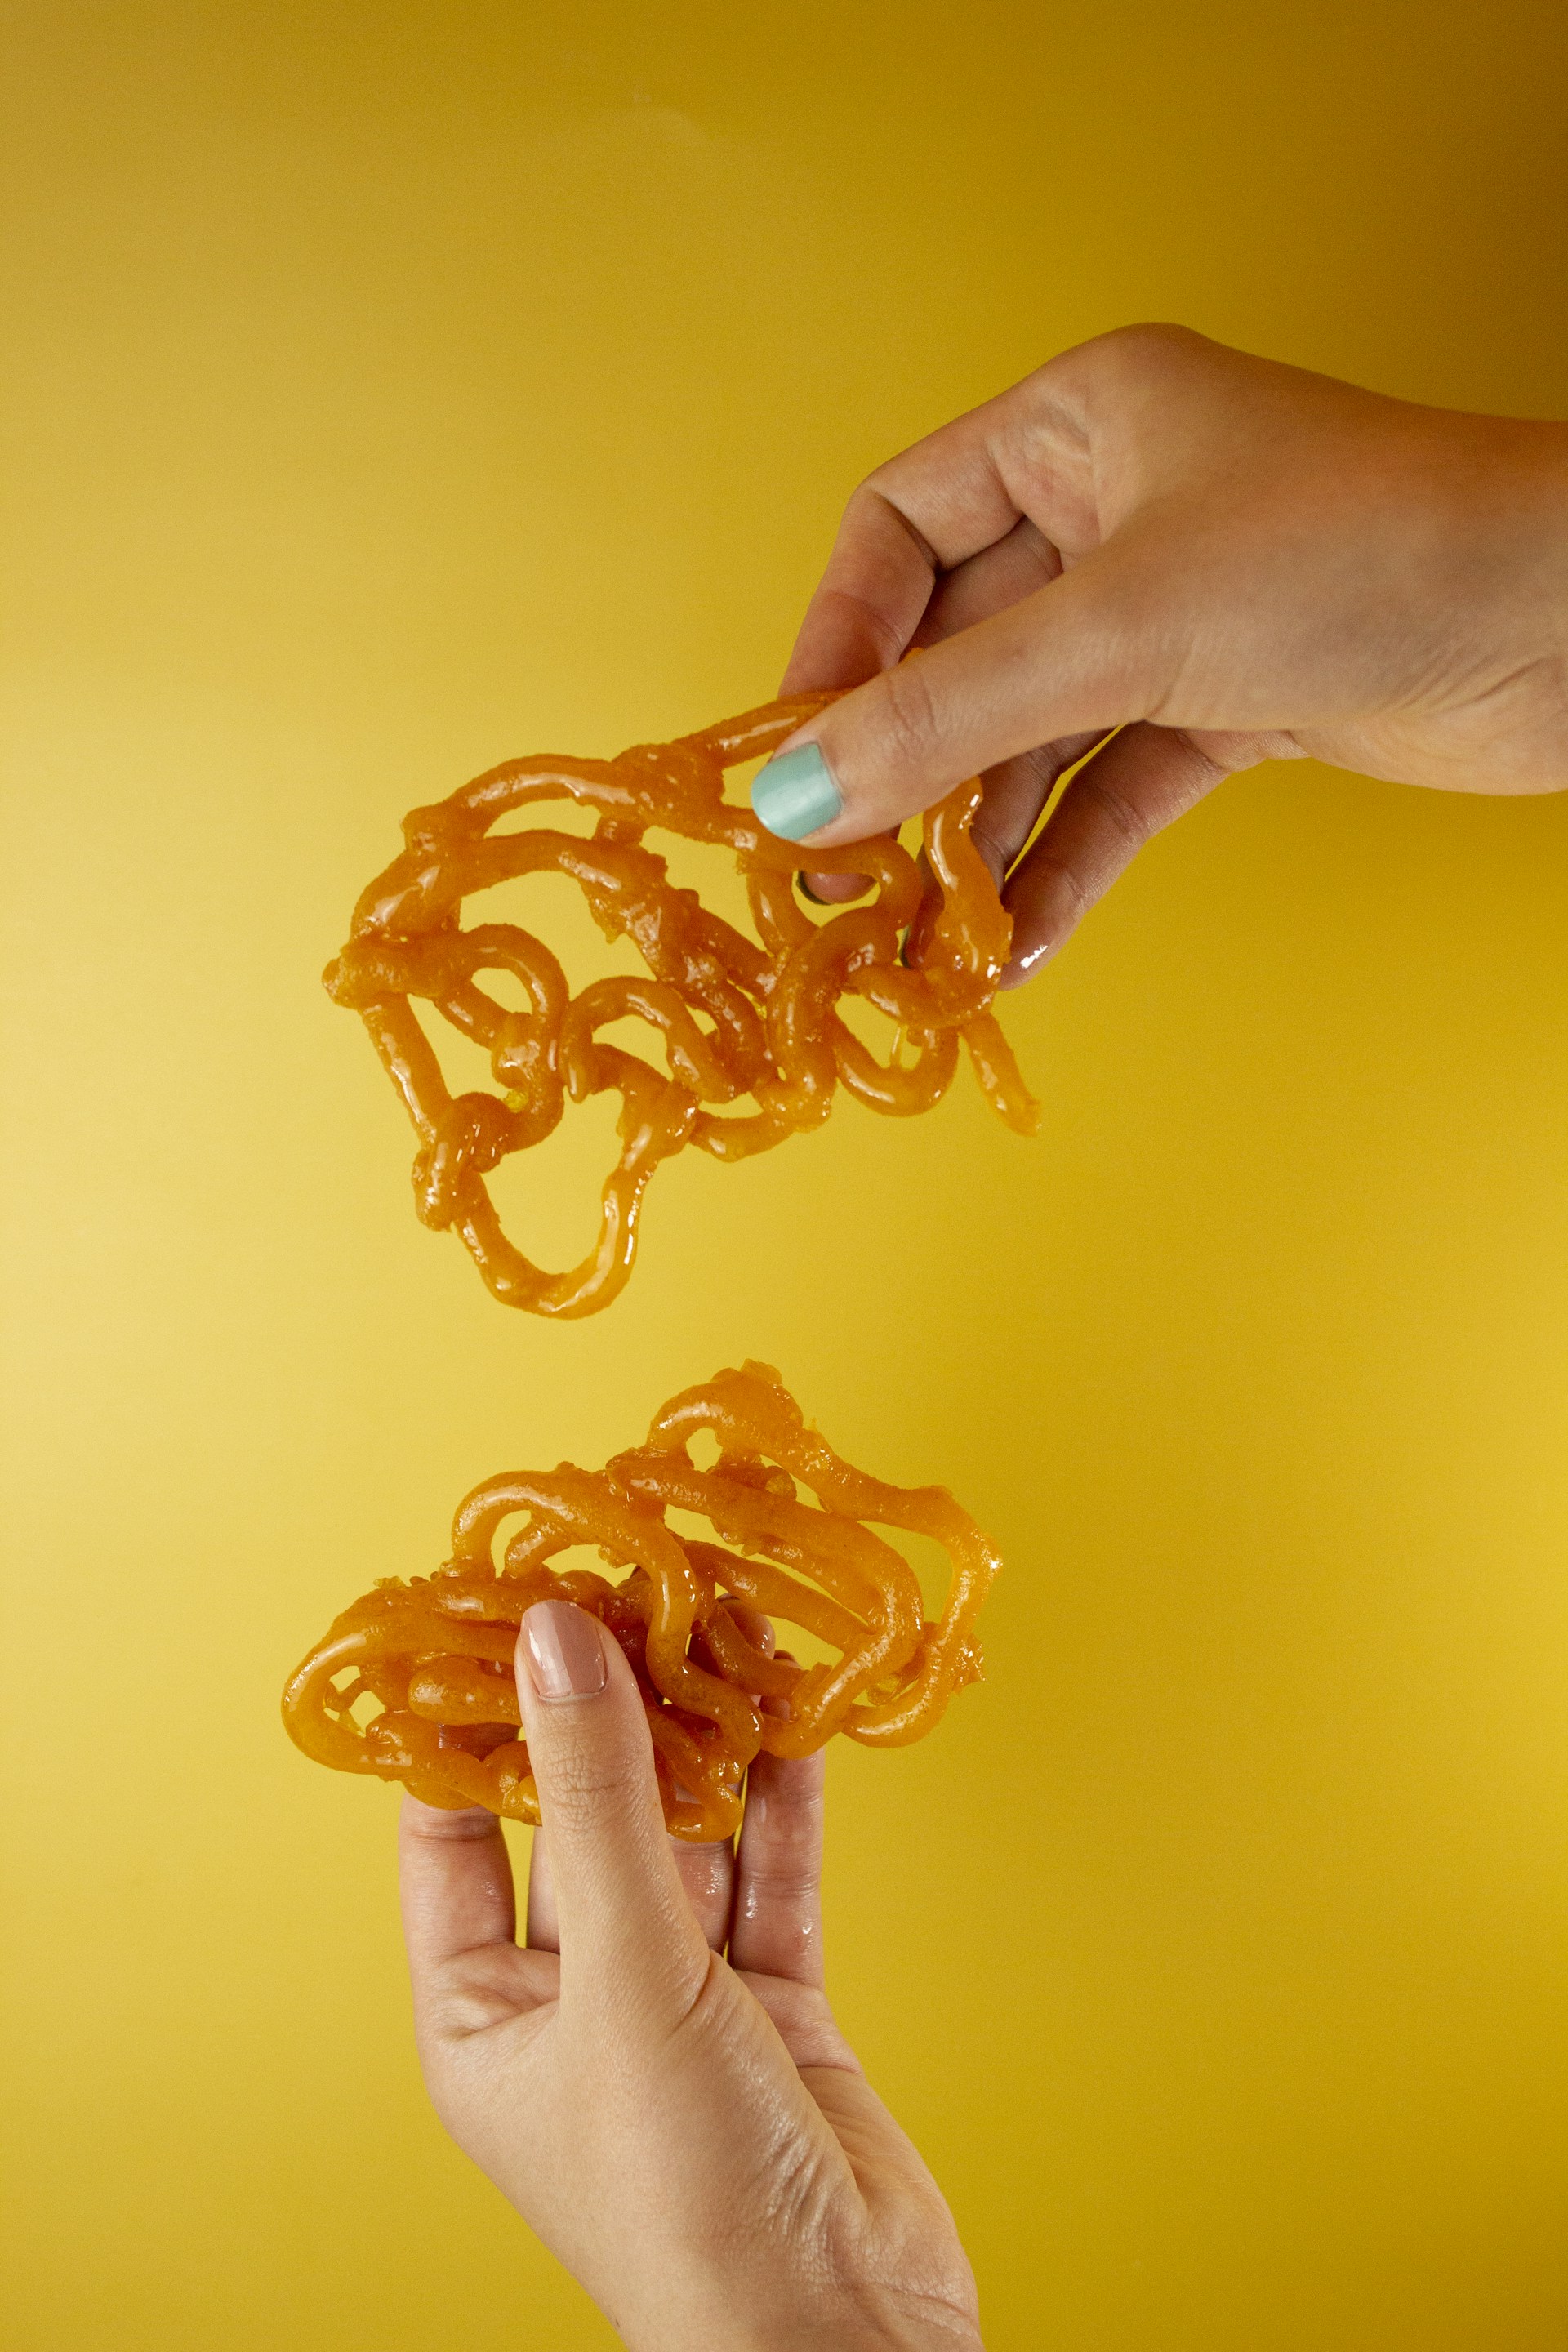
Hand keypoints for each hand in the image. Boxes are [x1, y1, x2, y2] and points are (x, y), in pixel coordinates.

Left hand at [398, 1598, 981, 2351]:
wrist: (841, 2340)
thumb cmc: (687, 2197)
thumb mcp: (625, 1975)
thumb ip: (600, 1797)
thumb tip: (555, 1637)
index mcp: (479, 2020)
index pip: (449, 1830)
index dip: (467, 1718)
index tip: (491, 1602)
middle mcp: (569, 2003)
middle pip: (579, 1819)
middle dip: (608, 1713)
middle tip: (630, 1587)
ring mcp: (676, 2004)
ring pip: (683, 1837)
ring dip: (705, 1741)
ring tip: (720, 1622)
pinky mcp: (773, 2008)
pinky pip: (769, 1877)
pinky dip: (783, 1800)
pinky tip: (791, 1711)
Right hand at [757, 324, 1567, 983]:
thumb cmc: (1361, 552)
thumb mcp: (1122, 627)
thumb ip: (948, 717)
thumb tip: (795, 800)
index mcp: (1080, 425)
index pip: (901, 527)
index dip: (835, 640)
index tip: (792, 757)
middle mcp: (1117, 509)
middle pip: (957, 646)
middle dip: (901, 767)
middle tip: (837, 878)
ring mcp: (1176, 612)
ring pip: (1031, 731)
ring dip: (977, 836)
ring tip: (921, 938)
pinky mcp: (1231, 702)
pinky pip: (1111, 788)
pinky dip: (1064, 861)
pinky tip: (1018, 942)